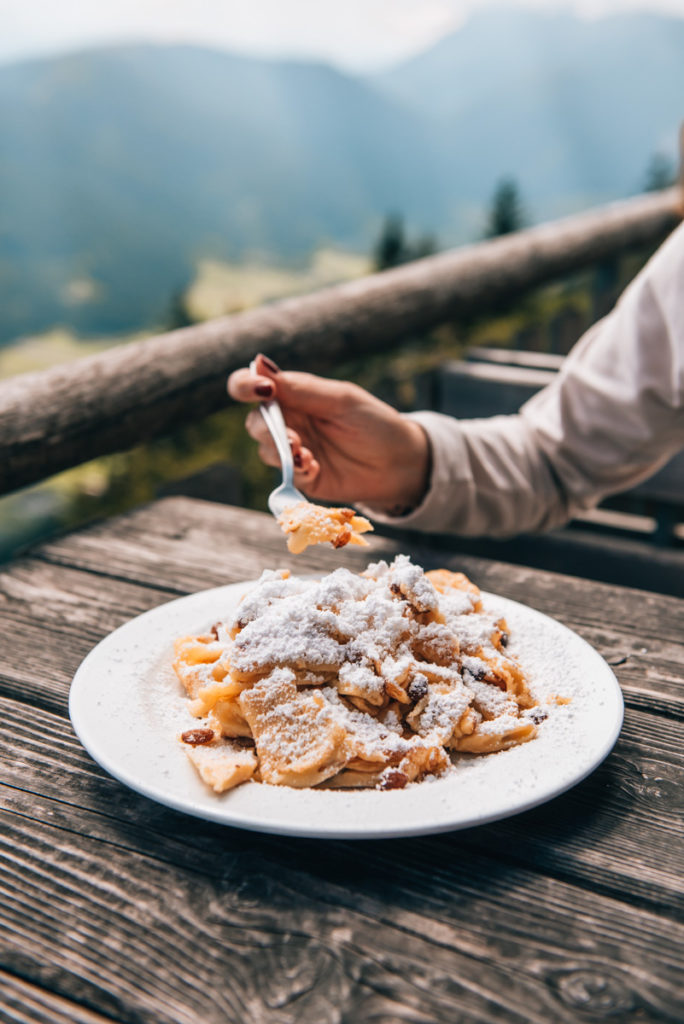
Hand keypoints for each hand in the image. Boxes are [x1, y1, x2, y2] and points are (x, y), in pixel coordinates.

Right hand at [227, 354, 429, 510]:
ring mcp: (294, 450)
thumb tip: (258, 364)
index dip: (244, 385)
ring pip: (265, 449)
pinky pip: (285, 474)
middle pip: (255, 422)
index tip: (261, 391)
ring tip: (307, 456)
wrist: (400, 463)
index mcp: (295, 394)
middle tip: (293, 438)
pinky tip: (315, 468)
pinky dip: (296, 470)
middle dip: (267, 429)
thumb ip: (300, 388)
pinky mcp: (303, 476)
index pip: (253, 385)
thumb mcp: (340, 400)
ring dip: (281, 452)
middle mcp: (290, 421)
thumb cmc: (374, 423)